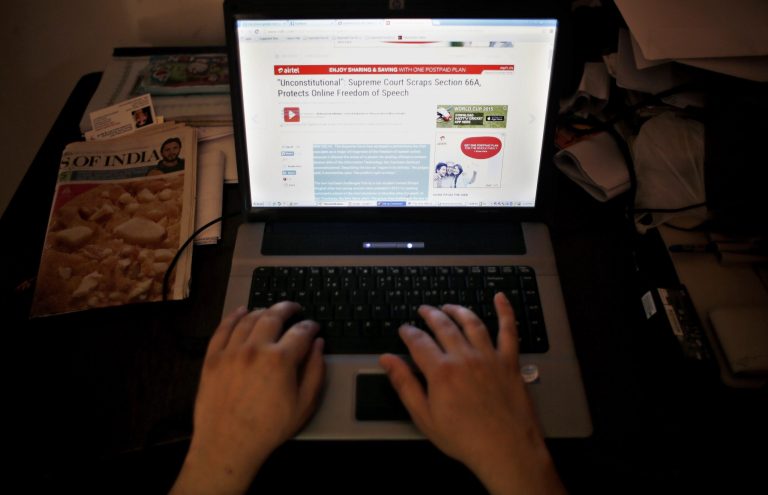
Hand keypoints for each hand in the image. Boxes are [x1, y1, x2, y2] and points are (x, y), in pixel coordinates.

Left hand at [171, 302, 324, 494]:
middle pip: (274, 316)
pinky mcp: (212, 358)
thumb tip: (318, 345)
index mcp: (280, 360)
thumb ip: (316, 371)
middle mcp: (255, 349)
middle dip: (288, 308)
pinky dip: (233, 316)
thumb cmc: (269, 429)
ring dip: (263, 310)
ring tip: (271, 311)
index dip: (310, 326)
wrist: (228, 445)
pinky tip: (241, 311)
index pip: (301, 331)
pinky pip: (223, 328)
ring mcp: (231, 351)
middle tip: (294, 308)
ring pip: (248, 319)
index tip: (314, 326)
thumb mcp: (304, 405)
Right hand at [379, 293, 564, 494]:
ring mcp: (489, 357)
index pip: (418, 341)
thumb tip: (387, 360)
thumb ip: (405, 384)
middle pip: (443, 326)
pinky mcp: (510, 362)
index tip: (404, 329)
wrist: (506, 450)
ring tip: (449, 306)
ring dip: (458, 310)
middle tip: (423, 310)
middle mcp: (464, 357)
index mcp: (441, 371)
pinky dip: (505, 311)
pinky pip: (509, 330)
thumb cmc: (464, 438)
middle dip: (430, 315)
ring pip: (472, 322)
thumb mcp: (424, 416)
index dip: (408, 332)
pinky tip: (500, 298)